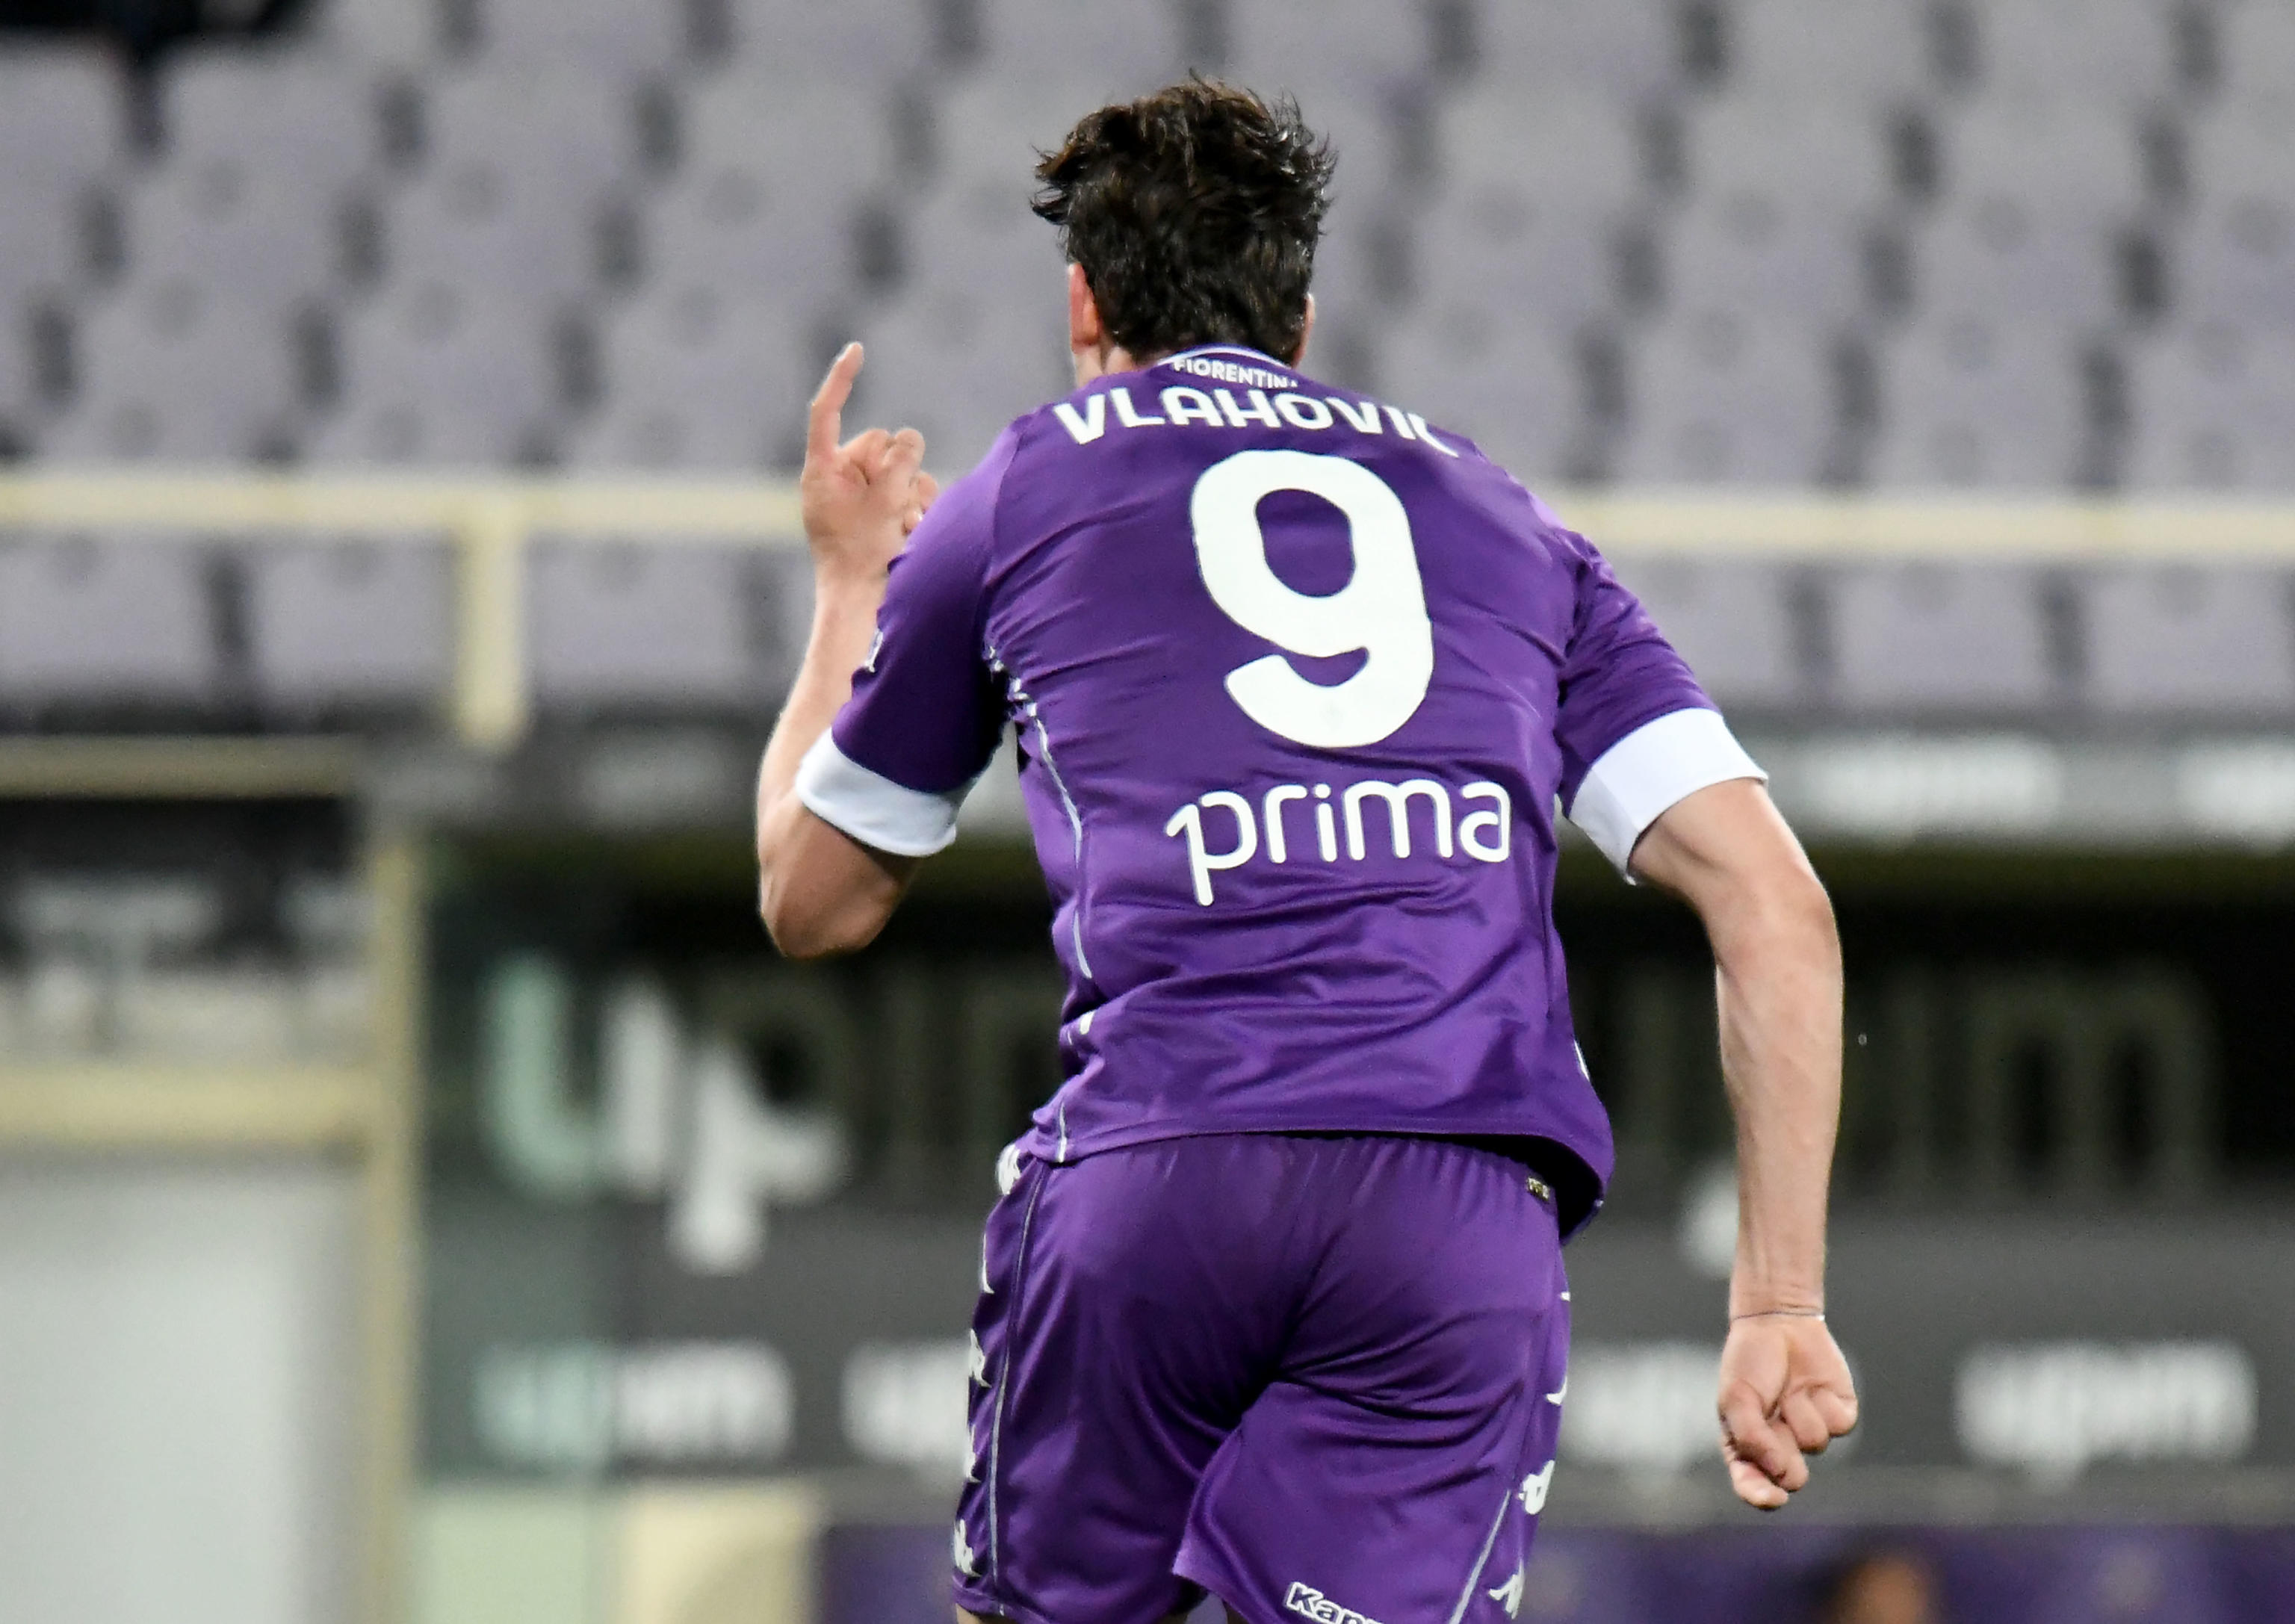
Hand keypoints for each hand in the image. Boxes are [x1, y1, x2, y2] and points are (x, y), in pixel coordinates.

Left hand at [799, 343, 939, 588]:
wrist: (869, 606)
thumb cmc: (862, 559)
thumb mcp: (881, 503)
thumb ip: (899, 462)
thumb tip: (910, 441)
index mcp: (823, 471)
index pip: (826, 414)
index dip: (840, 380)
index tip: (857, 350)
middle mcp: (844, 478)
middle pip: (884, 441)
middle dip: (898, 468)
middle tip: (891, 506)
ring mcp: (869, 496)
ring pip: (908, 466)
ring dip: (913, 494)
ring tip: (902, 529)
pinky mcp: (891, 512)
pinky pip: (919, 489)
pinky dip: (922, 507)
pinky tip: (914, 533)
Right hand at [1716, 1313, 1858, 1509]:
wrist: (1778, 1322)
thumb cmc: (1749, 1362)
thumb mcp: (1736, 1398)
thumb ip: (1750, 1438)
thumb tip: (1779, 1473)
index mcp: (1749, 1448)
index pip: (1753, 1485)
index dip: (1761, 1497)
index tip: (1773, 1498)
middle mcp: (1782, 1447)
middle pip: (1792, 1476)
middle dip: (1785, 1451)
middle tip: (1773, 1417)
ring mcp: (1811, 1431)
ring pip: (1816, 1444)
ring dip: (1801, 1414)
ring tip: (1789, 1390)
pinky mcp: (1838, 1416)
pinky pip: (1839, 1425)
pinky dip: (1825, 1403)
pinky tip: (1813, 1386)